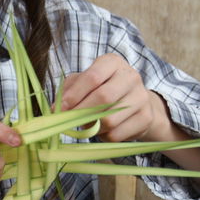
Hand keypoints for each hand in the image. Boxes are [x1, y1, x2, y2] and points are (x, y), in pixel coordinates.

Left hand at [59, 55, 199, 186]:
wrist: (135, 103)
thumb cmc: (101, 89)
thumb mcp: (83, 83)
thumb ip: (67, 91)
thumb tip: (54, 109)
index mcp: (113, 62)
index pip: (92, 77)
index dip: (74, 95)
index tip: (61, 108)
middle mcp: (131, 76)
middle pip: (103, 98)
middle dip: (81, 112)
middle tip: (68, 120)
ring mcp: (141, 97)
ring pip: (109, 120)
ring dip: (92, 127)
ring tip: (87, 124)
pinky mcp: (146, 117)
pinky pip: (117, 134)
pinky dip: (103, 137)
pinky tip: (102, 130)